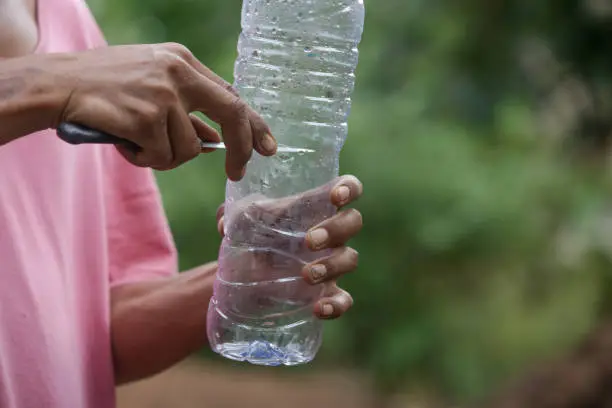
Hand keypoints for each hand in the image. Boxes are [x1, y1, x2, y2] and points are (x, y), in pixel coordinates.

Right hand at [51, 43, 276, 178]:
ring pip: (189, 149)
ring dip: (166, 156)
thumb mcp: (153, 86)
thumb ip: (187, 110)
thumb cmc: (106, 87)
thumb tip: (217, 141)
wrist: (58, 85)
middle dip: (241, 149)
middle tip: (237, 172)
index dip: (253, 125)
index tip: (267, 147)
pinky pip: (162, 157)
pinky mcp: (146, 117)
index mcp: (183, 61)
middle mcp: (178, 73)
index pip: (232, 96)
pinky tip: (125, 142)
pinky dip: (145, 160)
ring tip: (138, 141)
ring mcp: (163, 94)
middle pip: (232, 114)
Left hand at [216, 175, 362, 319]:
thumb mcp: (241, 220)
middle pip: (353, 222)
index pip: (347, 189)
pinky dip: (336, 305)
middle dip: (335, 229)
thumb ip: (232, 214)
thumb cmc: (251, 235)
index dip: (348, 189)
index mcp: (316, 206)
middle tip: (308, 241)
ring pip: (350, 258)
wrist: (244, 274)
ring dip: (332, 265)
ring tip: (306, 275)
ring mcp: (332, 263)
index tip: (335, 197)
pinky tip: (319, 310)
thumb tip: (225, 224)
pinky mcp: (327, 293)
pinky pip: (343, 299)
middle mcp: (330, 233)